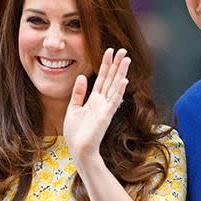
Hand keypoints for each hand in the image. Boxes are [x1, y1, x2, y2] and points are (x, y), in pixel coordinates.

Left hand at [63, 48, 130, 167]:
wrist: (79, 149)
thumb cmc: (76, 133)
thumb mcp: (73, 108)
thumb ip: (78, 93)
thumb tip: (82, 77)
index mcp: (94, 99)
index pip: (102, 78)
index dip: (106, 64)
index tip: (110, 51)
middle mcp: (102, 101)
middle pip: (111, 79)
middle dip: (116, 64)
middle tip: (123, 50)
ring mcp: (105, 108)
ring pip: (115, 86)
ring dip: (121, 72)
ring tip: (126, 59)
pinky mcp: (106, 116)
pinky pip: (114, 101)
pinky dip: (119, 90)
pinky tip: (124, 80)